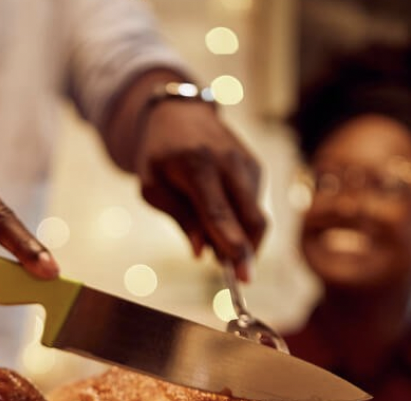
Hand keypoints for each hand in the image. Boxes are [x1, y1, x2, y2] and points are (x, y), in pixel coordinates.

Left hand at [133, 102, 266, 279]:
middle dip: (250, 252)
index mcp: (196, 165)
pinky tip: (224, 224)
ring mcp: (246, 162)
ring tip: (218, 243)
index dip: (232, 247)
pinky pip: (256, 205)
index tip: (243, 276)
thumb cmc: (159, 154)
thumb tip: (202, 253)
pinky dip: (244, 223)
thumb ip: (179, 218)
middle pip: (251, 217)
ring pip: (258, 214)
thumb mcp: (152, 187)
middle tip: (238, 277)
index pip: (219, 214)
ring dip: (244, 239)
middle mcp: (228, 162)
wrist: (178, 113)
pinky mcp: (256, 165)